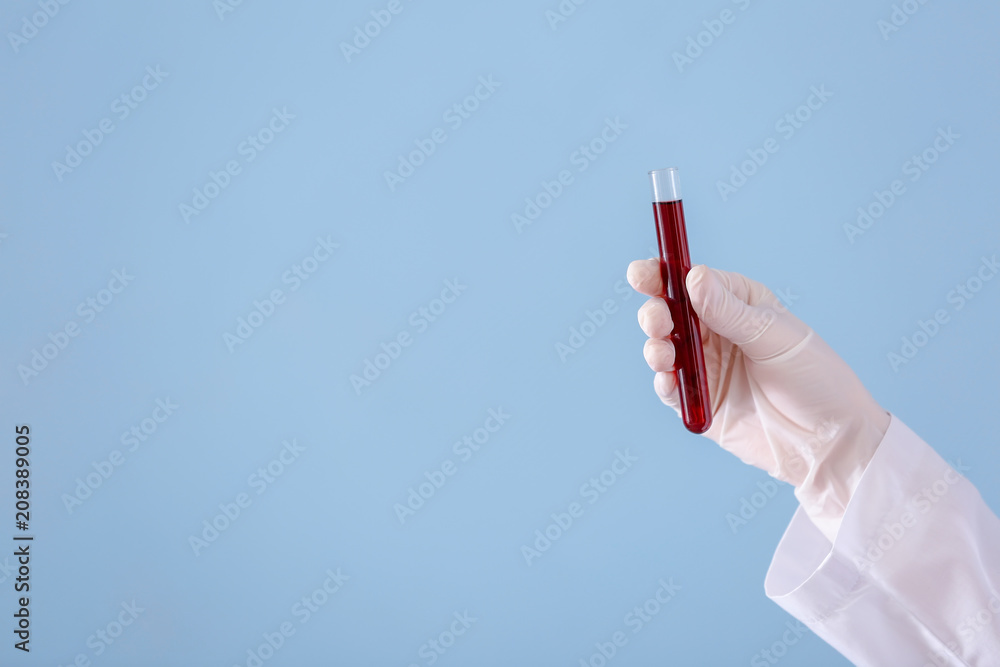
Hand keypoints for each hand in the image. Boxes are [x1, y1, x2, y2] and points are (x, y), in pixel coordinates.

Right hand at [627, 260, 890, 539]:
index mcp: (739, 304)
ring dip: (655, 347)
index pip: (692, 281)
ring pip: (663, 348)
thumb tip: (692, 278)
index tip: (641, 274)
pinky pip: (670, 389)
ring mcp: (706, 368)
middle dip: (655, 313)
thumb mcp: (774, 337)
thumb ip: (729, 311)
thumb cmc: (815, 380)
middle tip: (657, 321)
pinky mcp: (700, 402)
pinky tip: (669, 380)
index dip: (663, 275)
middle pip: (669, 313)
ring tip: (663, 354)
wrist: (828, 443)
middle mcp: (717, 332)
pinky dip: (664, 383)